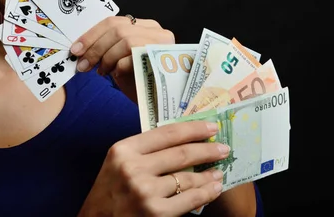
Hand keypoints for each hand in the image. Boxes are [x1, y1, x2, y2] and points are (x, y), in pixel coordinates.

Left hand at [70, 16, 174, 101]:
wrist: (159, 103)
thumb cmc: (138, 80)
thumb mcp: (119, 58)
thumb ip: (106, 47)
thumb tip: (80, 47)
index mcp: (144, 26)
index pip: (113, 21)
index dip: (91, 35)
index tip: (75, 49)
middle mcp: (156, 31)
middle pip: (117, 29)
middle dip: (95, 47)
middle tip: (82, 64)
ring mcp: (162, 43)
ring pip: (125, 41)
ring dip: (106, 58)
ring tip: (101, 72)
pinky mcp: (163, 58)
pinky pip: (133, 57)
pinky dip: (119, 66)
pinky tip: (117, 75)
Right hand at [77, 120, 226, 216]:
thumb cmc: (110, 191)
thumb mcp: (118, 163)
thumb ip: (143, 151)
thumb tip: (183, 139)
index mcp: (124, 150)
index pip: (166, 133)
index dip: (193, 129)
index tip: (211, 127)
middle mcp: (133, 168)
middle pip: (181, 154)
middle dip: (207, 150)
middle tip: (223, 147)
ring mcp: (145, 192)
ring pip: (187, 178)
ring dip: (208, 174)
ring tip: (219, 171)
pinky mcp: (155, 213)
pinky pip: (189, 200)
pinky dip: (205, 193)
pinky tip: (213, 188)